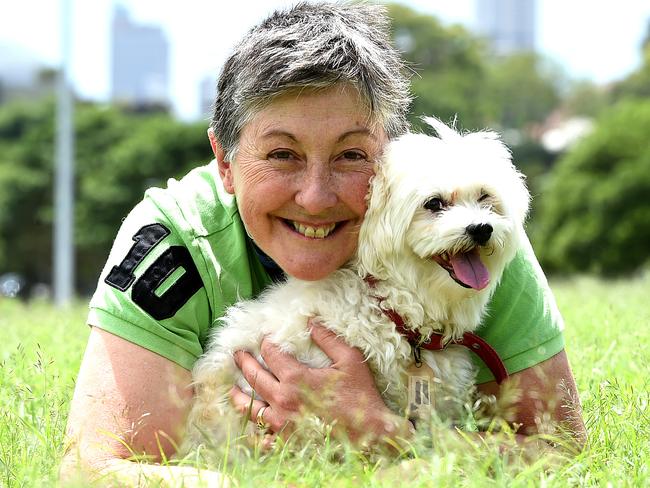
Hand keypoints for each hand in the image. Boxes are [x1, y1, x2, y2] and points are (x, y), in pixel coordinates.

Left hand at [230, 320, 411, 444]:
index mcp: (295, 379)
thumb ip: (328, 338)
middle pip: (255, 378)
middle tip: (237, 355)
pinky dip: (254, 428)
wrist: (370, 435)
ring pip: (251, 408)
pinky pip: (262, 435)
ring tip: (232, 389)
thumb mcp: (349, 360)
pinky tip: (251, 424)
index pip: (272, 355)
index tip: (264, 338)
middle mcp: (283, 400)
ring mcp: (282, 423)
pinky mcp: (286, 441)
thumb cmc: (361, 396)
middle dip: (244, 363)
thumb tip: (311, 321)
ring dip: (239, 396)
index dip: (266, 343)